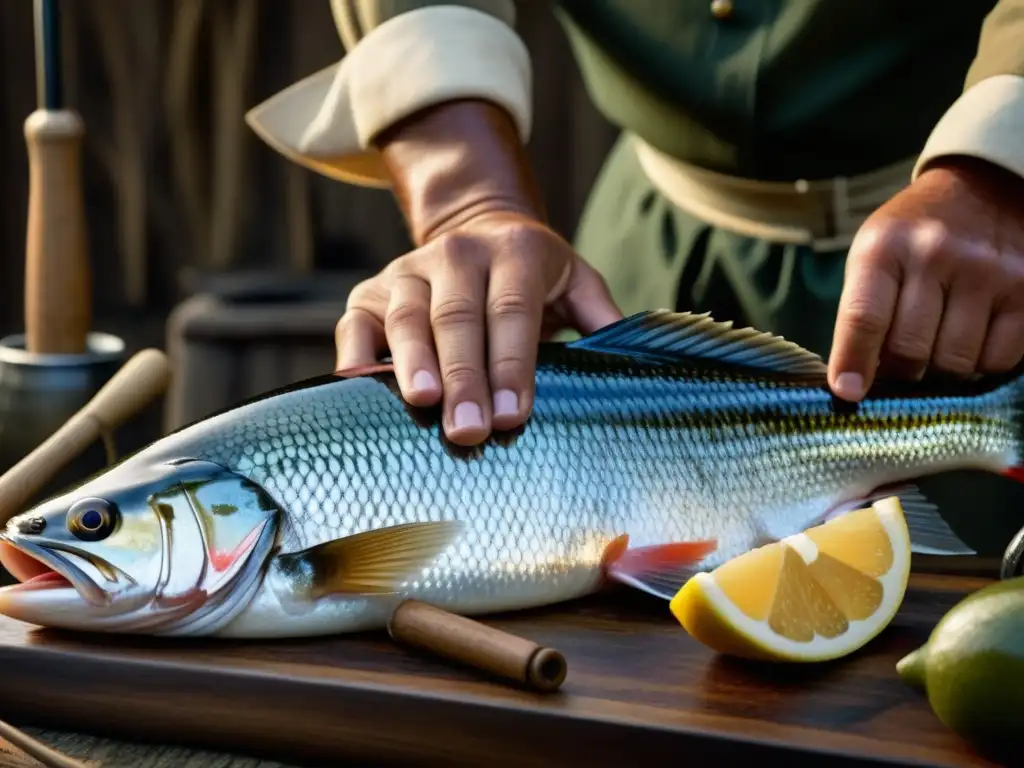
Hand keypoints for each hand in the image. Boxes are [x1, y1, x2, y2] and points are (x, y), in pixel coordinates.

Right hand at [336, 210, 621, 445]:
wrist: (475, 229)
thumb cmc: (532, 275)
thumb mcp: (575, 281)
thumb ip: (602, 317)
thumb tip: (639, 360)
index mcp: (513, 253)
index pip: (511, 311)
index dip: (512, 364)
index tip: (515, 416)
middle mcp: (456, 255)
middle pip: (457, 317)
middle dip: (464, 376)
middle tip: (469, 431)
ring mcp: (407, 272)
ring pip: (407, 317)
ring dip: (413, 363)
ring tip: (423, 405)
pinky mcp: (369, 293)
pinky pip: (353, 324)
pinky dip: (353, 354)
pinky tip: (358, 387)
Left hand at [829, 157, 1023, 399]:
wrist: (984, 188)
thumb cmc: (914, 235)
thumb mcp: (875, 255)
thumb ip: (863, 311)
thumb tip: (854, 384)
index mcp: (885, 247)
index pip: (863, 317)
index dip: (853, 362)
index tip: (847, 393)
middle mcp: (936, 255)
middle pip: (911, 350)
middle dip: (901, 372)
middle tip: (901, 366)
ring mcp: (987, 271)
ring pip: (956, 362)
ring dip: (942, 372)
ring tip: (937, 348)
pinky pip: (999, 359)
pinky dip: (981, 365)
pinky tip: (972, 341)